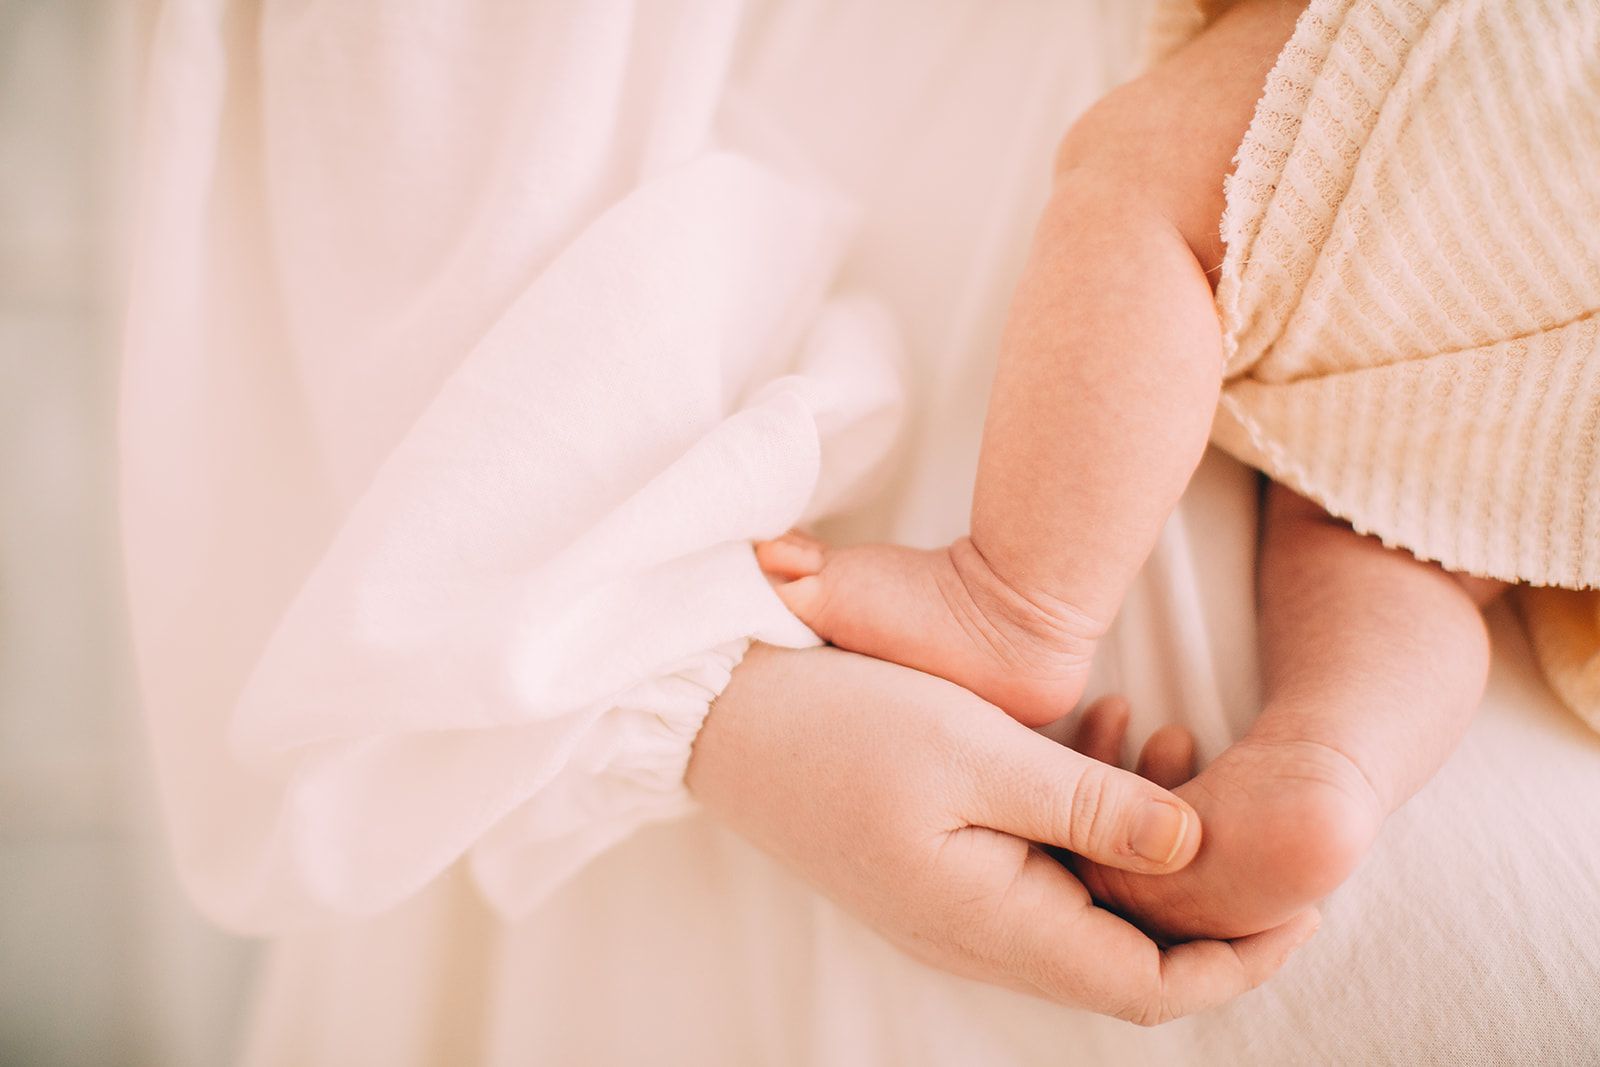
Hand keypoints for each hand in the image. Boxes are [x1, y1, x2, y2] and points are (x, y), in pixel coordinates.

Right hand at [686, 644, 1319, 1023]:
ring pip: (1084, 899)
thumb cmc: (845, 725)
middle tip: (1235, 798)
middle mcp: (978, 933)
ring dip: (1139, 838)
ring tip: (1164, 736)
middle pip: (1126, 950)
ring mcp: (952, 902)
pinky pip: (1037, 864)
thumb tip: (1200, 846)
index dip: (1241, 957)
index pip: (1151, 985)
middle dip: (1198, 888)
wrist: (723, 714)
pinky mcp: (934, 865)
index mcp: (997, 923)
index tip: (1304, 902)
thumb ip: (1094, 807)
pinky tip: (1097, 733)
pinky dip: (1083, 816)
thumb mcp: (982, 754)